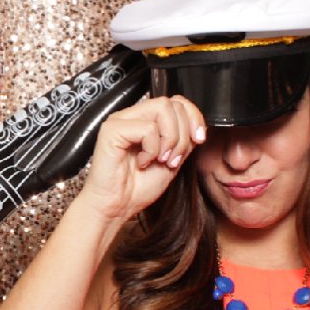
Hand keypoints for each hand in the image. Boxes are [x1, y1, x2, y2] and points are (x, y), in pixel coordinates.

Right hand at [75, 95, 205, 222]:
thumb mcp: (173, 160)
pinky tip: (142, 162)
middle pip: (172, 103)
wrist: (116, 208)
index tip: (198, 139)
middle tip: (172, 159)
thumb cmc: (137, 189)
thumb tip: (197, 126)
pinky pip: (147, 128)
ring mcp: (120, 120)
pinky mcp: (112, 130)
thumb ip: (184, 140)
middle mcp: (132, 116)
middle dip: (183, 134)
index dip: (194, 117)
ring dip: (170, 139)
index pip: (176, 101)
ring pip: (163, 108)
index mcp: (145, 120)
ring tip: (160, 160)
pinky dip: (152, 149)